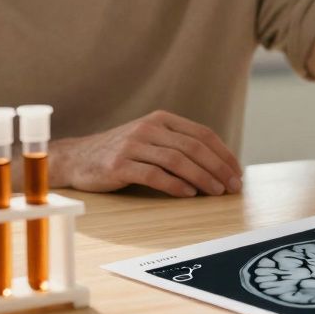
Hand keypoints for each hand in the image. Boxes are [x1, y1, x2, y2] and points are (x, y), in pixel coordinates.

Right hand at [50, 110, 242, 197]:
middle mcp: (149, 128)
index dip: (223, 154)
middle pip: (193, 147)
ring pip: (177, 161)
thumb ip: (178, 144)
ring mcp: (133, 145)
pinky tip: (189, 194)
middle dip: (218, 168)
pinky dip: (175, 185)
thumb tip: (218, 165)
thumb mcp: (151, 139)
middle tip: (233, 186)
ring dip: (202, 178)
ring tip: (216, 192)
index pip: (202, 134)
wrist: (77, 158)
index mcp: (161, 119)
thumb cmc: (122, 152)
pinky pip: (154, 175)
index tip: (237, 172)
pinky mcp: (119, 165)